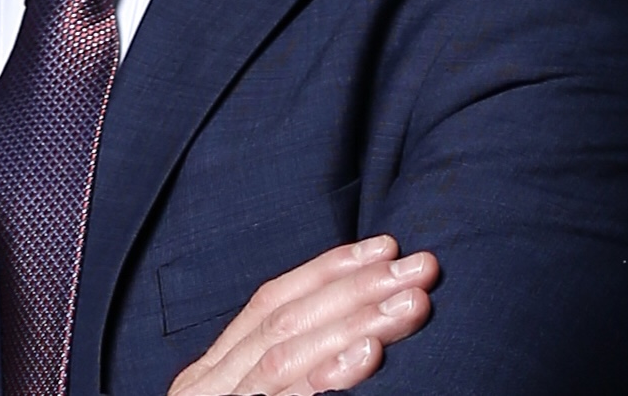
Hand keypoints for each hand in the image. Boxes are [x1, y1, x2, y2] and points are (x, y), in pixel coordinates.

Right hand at [166, 234, 438, 395]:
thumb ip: (288, 378)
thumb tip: (356, 338)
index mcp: (212, 376)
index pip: (270, 303)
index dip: (328, 270)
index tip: (386, 247)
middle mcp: (207, 389)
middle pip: (285, 322)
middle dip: (357, 288)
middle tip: (421, 267)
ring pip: (285, 355)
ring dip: (356, 322)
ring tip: (412, 303)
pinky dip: (327, 379)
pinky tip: (367, 357)